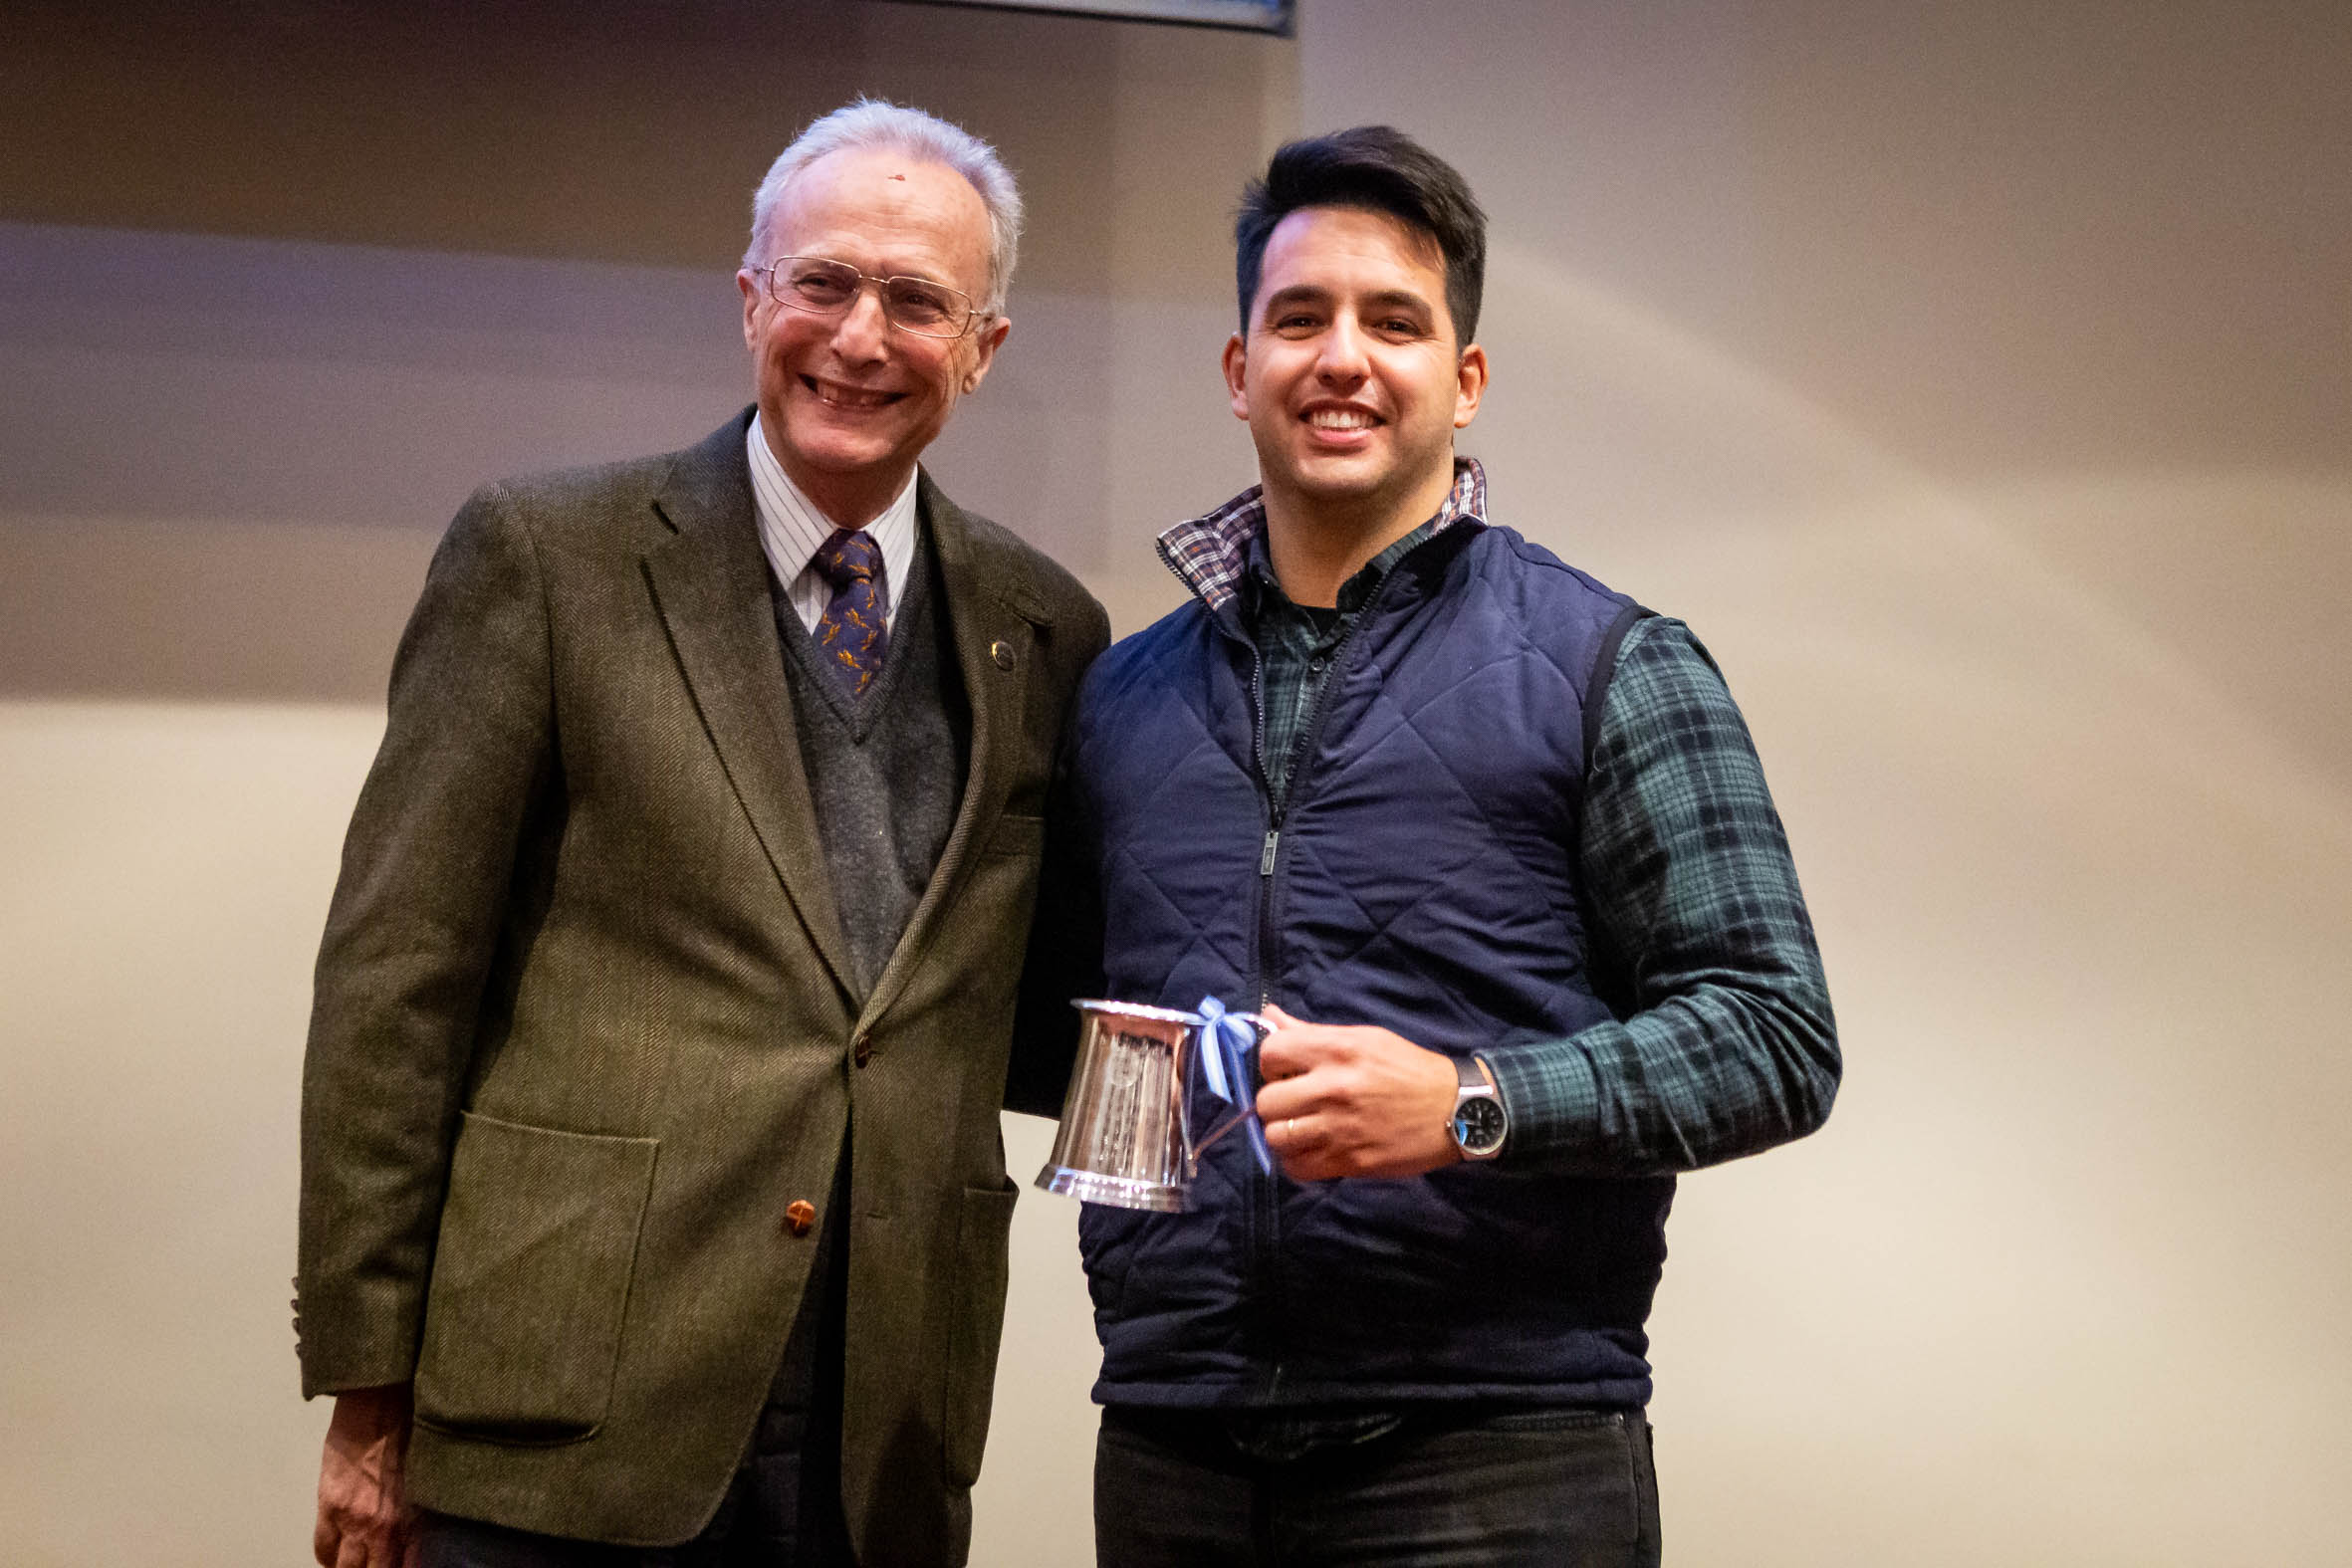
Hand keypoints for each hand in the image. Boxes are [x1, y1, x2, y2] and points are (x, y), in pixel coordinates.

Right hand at [314, 1383, 418, 1567]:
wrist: (382, 1405)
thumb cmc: (410, 1434)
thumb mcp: (428, 1479)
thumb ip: (421, 1516)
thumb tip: (419, 1542)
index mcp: (414, 1519)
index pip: (410, 1566)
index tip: (400, 1565)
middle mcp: (385, 1526)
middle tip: (375, 1563)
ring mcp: (354, 1519)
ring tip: (355, 1563)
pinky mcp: (329, 1506)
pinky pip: (323, 1549)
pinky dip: (328, 1557)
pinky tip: (335, 1555)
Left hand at [1253, 1005, 1461, 1179]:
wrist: (1455, 1109)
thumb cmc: (1408, 1069)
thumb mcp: (1365, 1038)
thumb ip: (1312, 1032)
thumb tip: (1268, 1017)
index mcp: (1337, 1049)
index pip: (1270, 1054)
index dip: (1272, 1064)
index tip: (1287, 1072)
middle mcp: (1333, 1088)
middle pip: (1266, 1102)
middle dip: (1276, 1103)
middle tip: (1296, 1103)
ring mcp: (1339, 1128)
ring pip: (1276, 1137)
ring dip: (1284, 1134)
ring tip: (1302, 1129)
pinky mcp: (1349, 1161)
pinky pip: (1296, 1167)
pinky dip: (1297, 1161)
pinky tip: (1312, 1150)